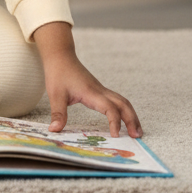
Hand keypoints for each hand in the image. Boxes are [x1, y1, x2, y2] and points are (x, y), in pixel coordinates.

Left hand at [33, 22, 141, 138]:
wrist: (60, 55)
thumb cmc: (58, 73)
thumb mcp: (55, 94)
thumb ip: (58, 113)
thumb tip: (54, 130)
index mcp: (91, 92)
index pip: (110, 108)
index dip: (115, 122)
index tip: (115, 136)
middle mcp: (100, 90)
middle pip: (123, 104)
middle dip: (132, 120)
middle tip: (137, 137)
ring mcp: (101, 89)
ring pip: (122, 101)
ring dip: (131, 115)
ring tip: (136, 131)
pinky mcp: (99, 90)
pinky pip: (116, 100)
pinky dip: (124, 110)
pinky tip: (124, 120)